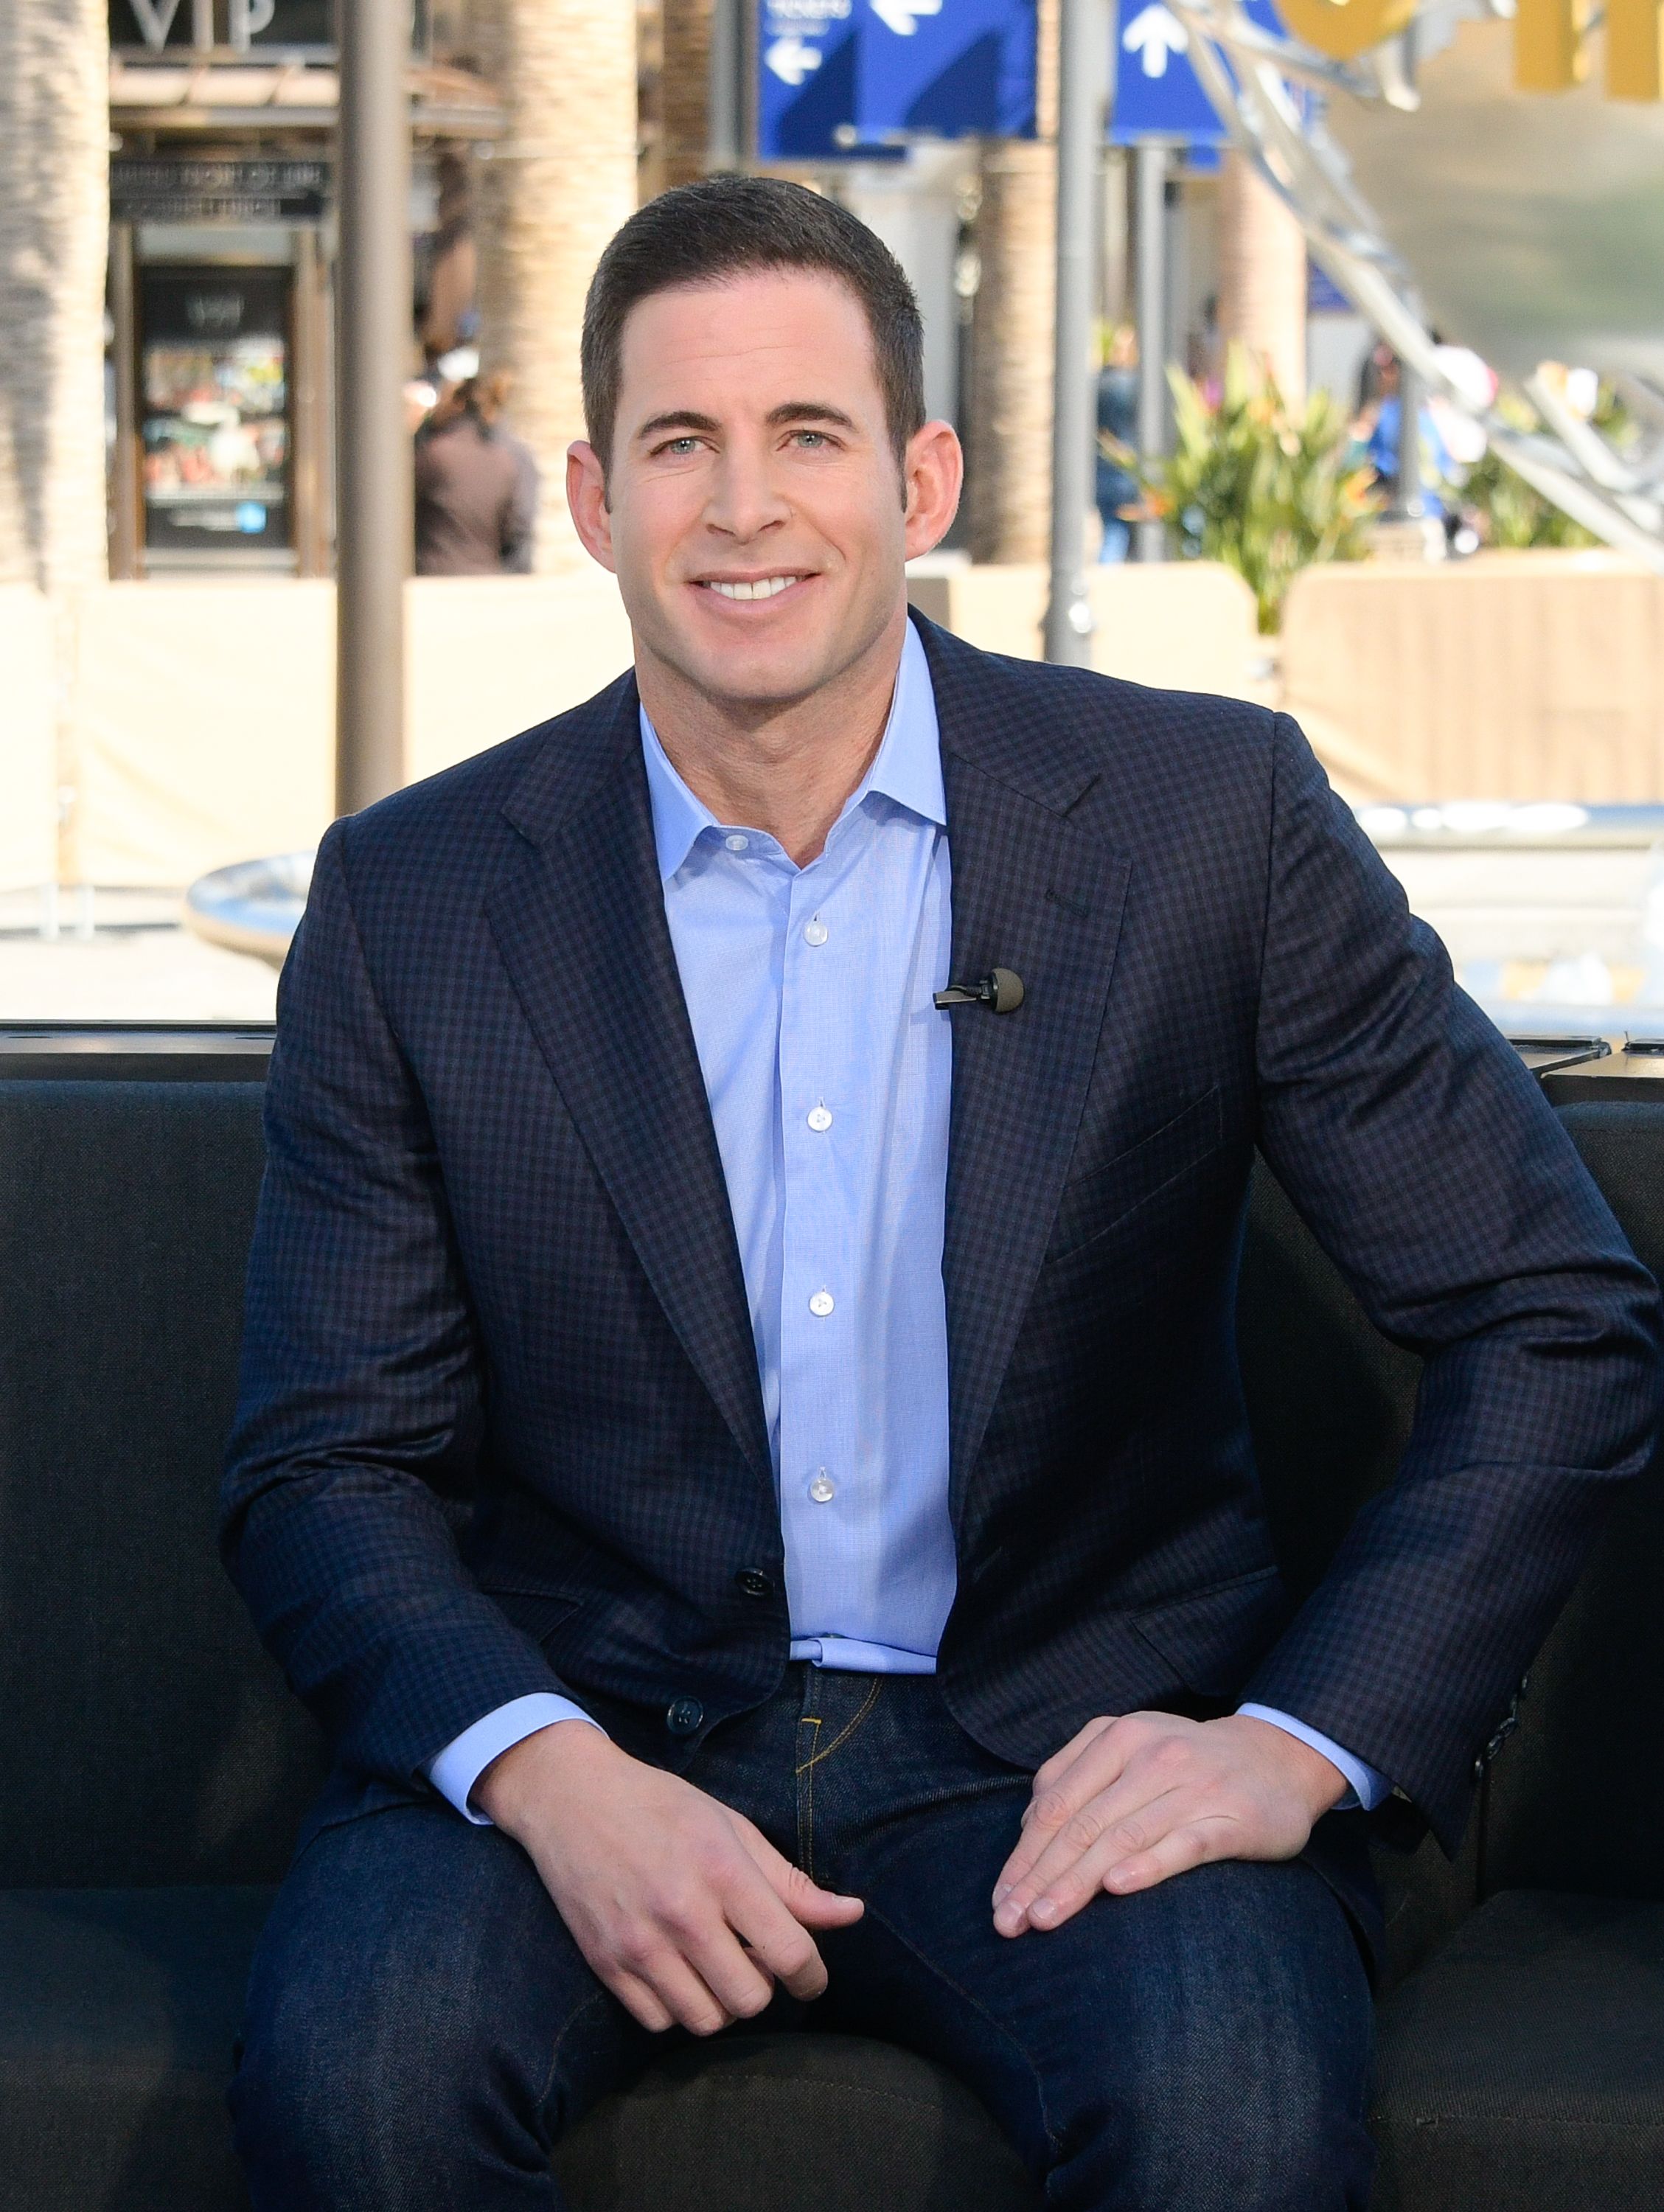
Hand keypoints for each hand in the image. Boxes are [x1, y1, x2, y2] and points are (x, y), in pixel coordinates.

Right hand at [475, 1720, 863, 2035]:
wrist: (572, 1799)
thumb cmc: (662, 1807)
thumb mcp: (733, 1829)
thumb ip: (791, 1882)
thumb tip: (852, 1915)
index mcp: (722, 1871)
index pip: (789, 1951)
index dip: (812, 1976)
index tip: (811, 1977)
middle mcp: (681, 1913)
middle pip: (750, 1998)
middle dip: (764, 1986)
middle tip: (755, 1960)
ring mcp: (639, 1943)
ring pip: (706, 2020)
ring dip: (722, 2003)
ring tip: (717, 1967)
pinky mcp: (606, 1963)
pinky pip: (658, 2021)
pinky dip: (677, 2007)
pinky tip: (679, 1973)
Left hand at [991, 1711, 1347, 1935]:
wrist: (1277, 1758)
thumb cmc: (1187, 1764)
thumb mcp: (1129, 1750)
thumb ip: (1077, 1777)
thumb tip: (1027, 1828)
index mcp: (1117, 1738)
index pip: (1057, 1802)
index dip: (1024, 1853)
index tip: (1000, 1900)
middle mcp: (1151, 1757)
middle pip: (1082, 1823)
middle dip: (1039, 1876)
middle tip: (1009, 1921)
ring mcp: (1192, 1787)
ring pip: (1122, 1837)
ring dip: (1078, 1880)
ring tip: (1044, 1917)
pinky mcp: (1231, 1819)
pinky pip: (1183, 1844)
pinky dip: (1148, 1865)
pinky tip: (1118, 1888)